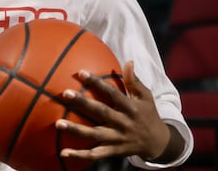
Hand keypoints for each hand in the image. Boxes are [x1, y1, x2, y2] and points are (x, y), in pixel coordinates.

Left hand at [56, 61, 175, 162]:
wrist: (158, 143)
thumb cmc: (148, 115)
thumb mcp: (146, 97)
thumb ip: (134, 81)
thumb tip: (128, 61)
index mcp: (130, 107)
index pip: (112, 93)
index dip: (97, 83)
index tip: (81, 72)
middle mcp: (123, 123)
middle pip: (101, 112)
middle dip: (83, 103)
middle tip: (65, 93)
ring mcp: (117, 138)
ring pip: (94, 134)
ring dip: (76, 130)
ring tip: (58, 123)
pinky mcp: (113, 151)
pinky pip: (95, 154)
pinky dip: (79, 155)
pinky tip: (63, 152)